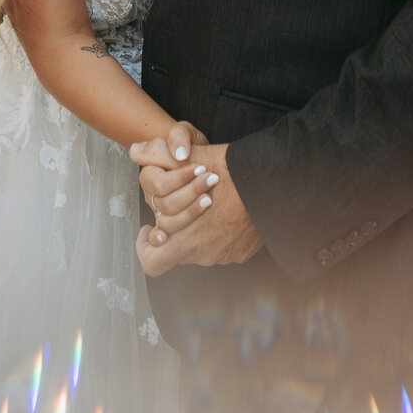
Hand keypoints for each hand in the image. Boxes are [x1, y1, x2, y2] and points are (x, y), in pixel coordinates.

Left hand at [132, 142, 263, 275]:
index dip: (146, 246)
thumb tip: (135, 150)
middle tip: (177, 206)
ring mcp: (224, 256)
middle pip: (176, 251)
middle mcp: (204, 255)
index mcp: (186, 240)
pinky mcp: (240, 254)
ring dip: (196, 229)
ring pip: (199, 248)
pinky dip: (217, 232)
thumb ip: (159, 155)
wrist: (277, 186)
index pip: (152, 262)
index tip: (150, 228)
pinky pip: (220, 248)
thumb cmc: (235, 173)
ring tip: (204, 201)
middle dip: (173, 229)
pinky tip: (223, 209)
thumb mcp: (194, 159)